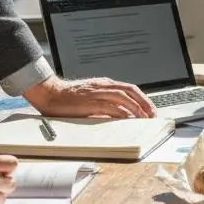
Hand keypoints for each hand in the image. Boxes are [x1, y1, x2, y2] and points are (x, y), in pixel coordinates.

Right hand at [25, 75, 156, 118]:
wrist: (50, 94)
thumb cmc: (69, 98)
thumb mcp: (91, 99)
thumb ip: (106, 105)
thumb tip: (121, 116)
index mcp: (104, 84)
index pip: (129, 89)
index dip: (142, 98)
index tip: (150, 109)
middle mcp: (103, 86)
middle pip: (130, 91)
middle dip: (144, 102)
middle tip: (152, 114)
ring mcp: (96, 93)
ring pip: (123, 97)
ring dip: (136, 107)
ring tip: (144, 117)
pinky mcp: (89, 101)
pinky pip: (109, 106)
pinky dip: (120, 112)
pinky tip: (128, 118)